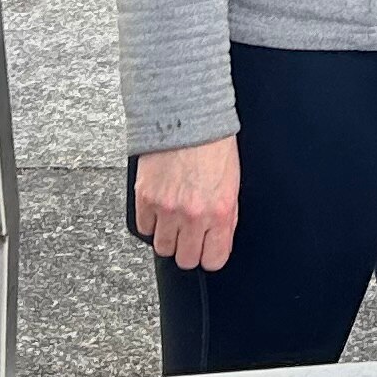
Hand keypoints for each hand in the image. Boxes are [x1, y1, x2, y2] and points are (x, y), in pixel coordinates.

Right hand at [131, 136, 240, 270]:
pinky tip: (160, 205)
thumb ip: (226, 216)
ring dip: (168, 236)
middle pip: (186, 259)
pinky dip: (151, 221)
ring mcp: (167, 209)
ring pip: (163, 248)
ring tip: (173, 218)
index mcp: (220, 212)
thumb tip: (219, 239)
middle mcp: (194, 215)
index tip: (207, 249)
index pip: (214, 259)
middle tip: (189, 233)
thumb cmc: (213, 145)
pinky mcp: (145, 199)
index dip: (210, 255)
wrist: (187, 117)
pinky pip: (144, 228)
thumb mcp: (232, 184)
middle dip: (188, 248)